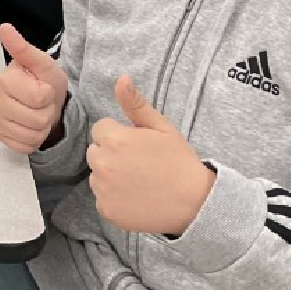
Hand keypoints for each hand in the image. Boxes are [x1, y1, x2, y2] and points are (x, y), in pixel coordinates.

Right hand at [0, 23, 69, 154]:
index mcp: (4, 79)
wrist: (45, 104)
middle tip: (41, 102)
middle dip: (46, 112)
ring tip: (37, 113)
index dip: (47, 94)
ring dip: (41, 127)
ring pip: (32, 135)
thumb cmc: (44, 81)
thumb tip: (4, 27)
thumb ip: (24, 48)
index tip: (42, 87)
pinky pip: (25, 147)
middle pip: (37, 119)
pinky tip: (30, 126)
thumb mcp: (42, 63)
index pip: (39, 97)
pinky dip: (34, 140)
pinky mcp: (0, 138)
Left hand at [86, 76, 215, 233]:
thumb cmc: (179, 161)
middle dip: (111, 154)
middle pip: (96, 152)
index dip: (120, 135)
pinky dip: (114, 199)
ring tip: (139, 181)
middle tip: (139, 163)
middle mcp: (103, 164)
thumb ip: (136, 103)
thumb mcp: (161, 127)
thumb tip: (121, 79)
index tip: (137, 145)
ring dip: (111, 176)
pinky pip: (102, 199)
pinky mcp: (107, 210)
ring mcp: (103, 189)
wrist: (194, 202)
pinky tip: (136, 197)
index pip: (101, 130)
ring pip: (97, 176)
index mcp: (114, 139)